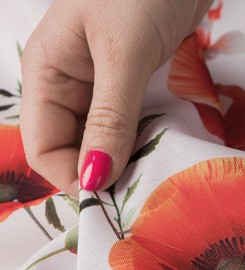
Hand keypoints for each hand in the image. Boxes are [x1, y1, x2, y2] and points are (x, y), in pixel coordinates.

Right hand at [20, 0, 211, 195]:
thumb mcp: (122, 54)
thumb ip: (109, 117)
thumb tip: (94, 177)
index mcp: (47, 75)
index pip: (44, 148)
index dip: (72, 178)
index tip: (111, 197)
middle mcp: (67, 87)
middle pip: (72, 151)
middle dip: (100, 175)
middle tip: (136, 190)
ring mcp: (99, 89)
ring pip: (101, 143)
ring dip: (122, 163)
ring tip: (149, 176)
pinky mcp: (128, 88)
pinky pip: (126, 129)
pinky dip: (139, 145)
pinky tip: (156, 154)